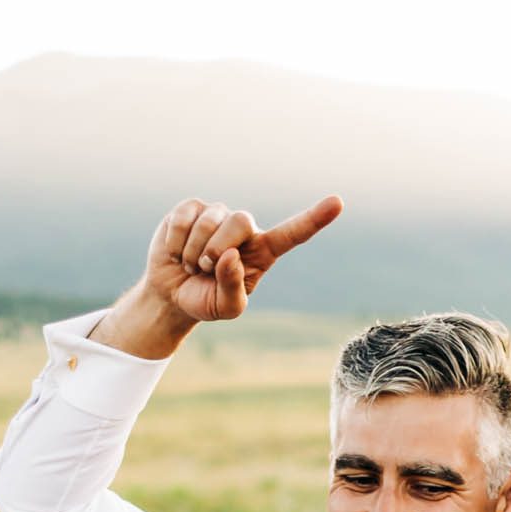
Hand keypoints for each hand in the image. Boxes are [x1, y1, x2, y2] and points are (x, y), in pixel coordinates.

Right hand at [144, 192, 342, 326]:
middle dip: (217, 248)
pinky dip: (176, 242)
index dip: (314, 219)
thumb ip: (233, 288)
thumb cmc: (205, 300)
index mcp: (263, 252)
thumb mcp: (226, 308)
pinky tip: (177, 252)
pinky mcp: (192, 207)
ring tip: (192, 264)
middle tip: (205, 268)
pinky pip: (185, 217)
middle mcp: (244, 228)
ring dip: (194, 250)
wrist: (172, 294)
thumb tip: (230, 255)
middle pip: (241, 221)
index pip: (292, 234)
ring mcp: (218, 214)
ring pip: (210, 219)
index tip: (338, 203)